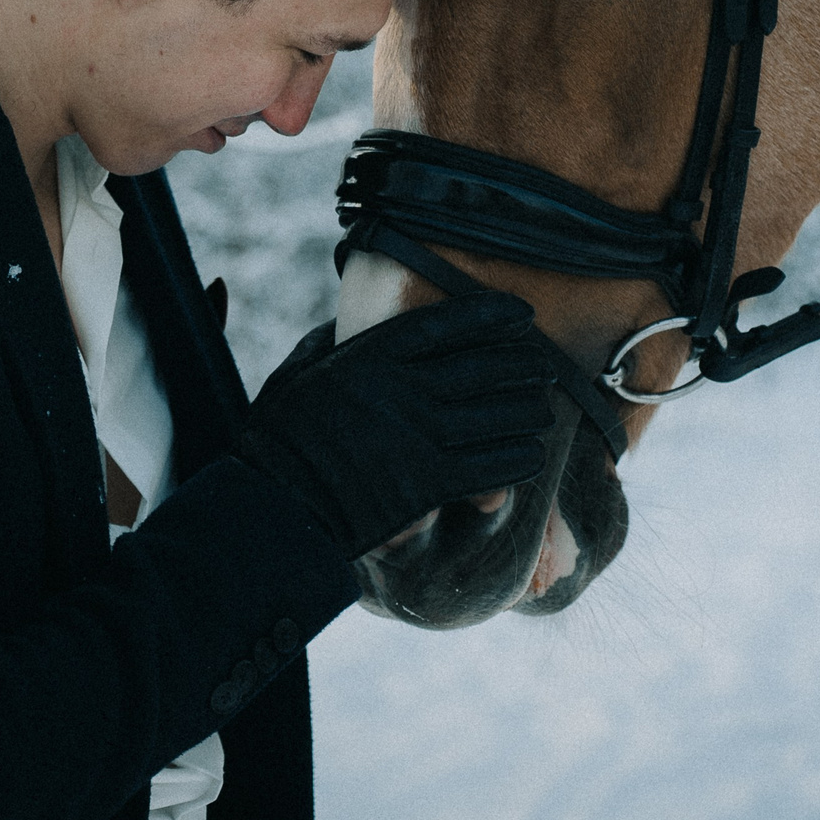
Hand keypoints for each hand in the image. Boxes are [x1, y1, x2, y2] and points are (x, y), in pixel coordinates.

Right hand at [238, 292, 557, 559]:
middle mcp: (403, 389)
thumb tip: (348, 324)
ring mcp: (418, 436)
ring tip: (542, 411)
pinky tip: (531, 456)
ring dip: (529, 413)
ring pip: (497, 417)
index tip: (520, 313)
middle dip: (523, 365)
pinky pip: (492, 467)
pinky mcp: (427, 484)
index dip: (492, 315)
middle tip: (543, 366)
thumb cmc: (281, 439)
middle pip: (484, 368)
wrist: (275, 505)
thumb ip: (335, 346)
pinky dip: (519, 460)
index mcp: (372, 355)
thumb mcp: (301, 374)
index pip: (448, 324)